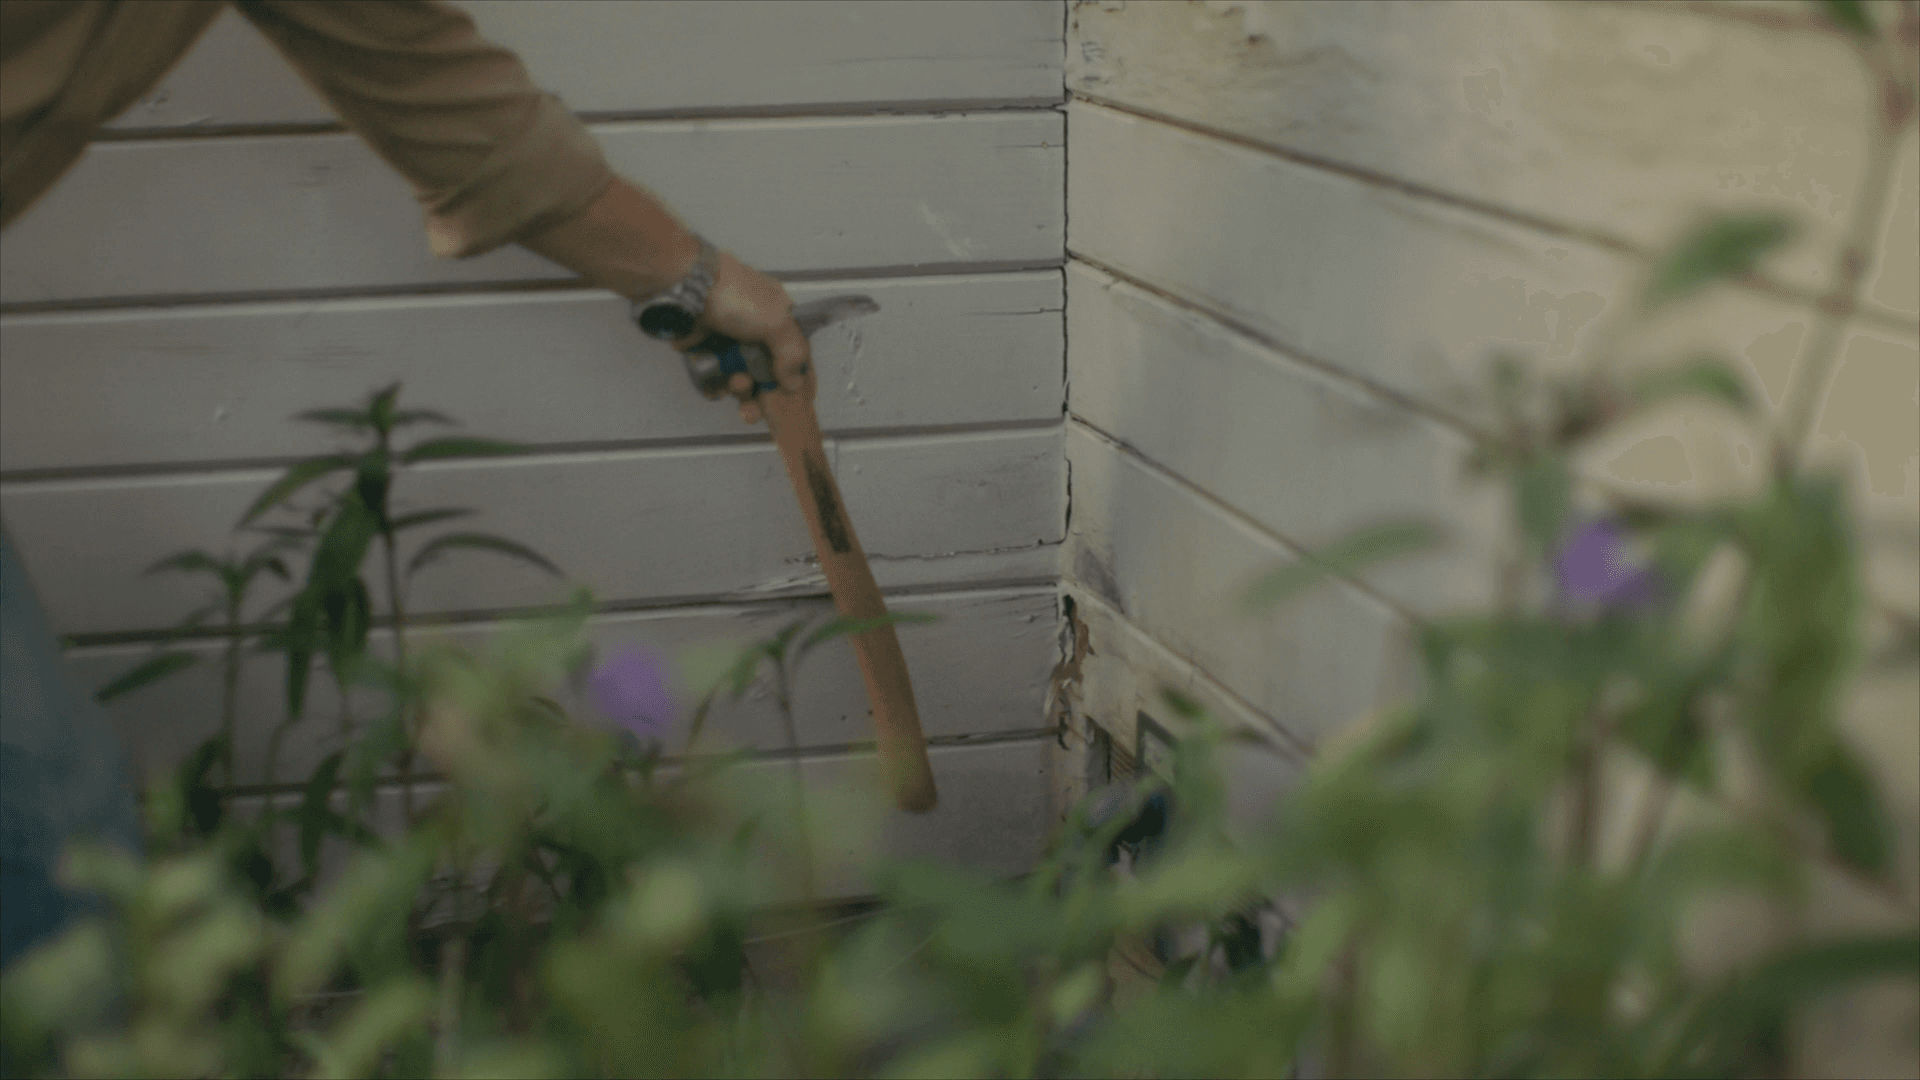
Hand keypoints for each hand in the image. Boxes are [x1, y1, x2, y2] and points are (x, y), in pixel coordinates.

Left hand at [672, 251, 812, 424]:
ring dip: (737, 386)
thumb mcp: (775, 322)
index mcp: (777, 311)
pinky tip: (714, 389)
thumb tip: (795, 383)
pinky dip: (713, 383)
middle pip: (765, 367)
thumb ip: (792, 353)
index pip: (793, 348)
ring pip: (739, 372)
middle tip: (752, 395)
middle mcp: (754, 323)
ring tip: (731, 384)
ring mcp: (727, 334)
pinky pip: (713, 372)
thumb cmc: (734, 297)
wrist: (682, 285)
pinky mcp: (702, 343)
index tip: (792, 397)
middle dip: (761, 387)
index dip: (795, 374)